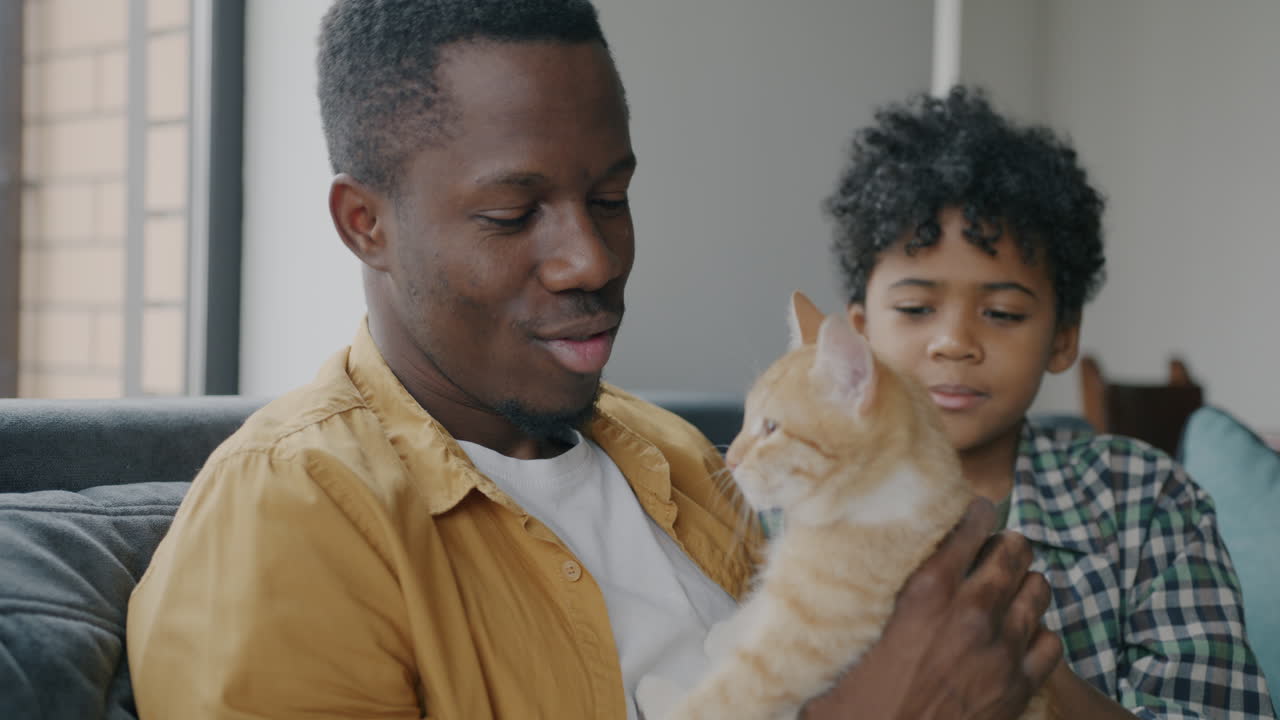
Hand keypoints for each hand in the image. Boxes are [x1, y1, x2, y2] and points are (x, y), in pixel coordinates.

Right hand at [803, 498, 1060, 719]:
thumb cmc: (859, 703)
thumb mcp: (848, 643)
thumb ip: (855, 607)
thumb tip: (825, 579)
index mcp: (926, 594)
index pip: (969, 528)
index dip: (977, 513)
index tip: (977, 510)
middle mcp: (970, 613)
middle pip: (1013, 552)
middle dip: (1009, 544)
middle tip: (999, 547)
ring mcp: (1001, 649)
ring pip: (1038, 591)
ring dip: (1027, 585)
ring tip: (1014, 587)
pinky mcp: (1019, 685)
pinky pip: (1050, 642)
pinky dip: (1040, 635)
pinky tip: (1023, 637)